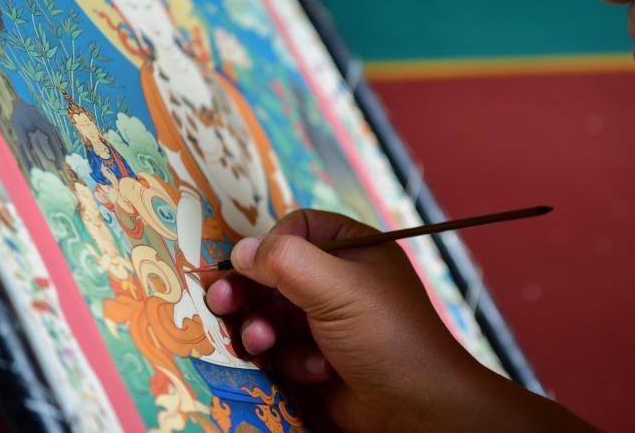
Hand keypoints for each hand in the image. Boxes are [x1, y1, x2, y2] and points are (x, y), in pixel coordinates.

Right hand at [205, 209, 593, 431]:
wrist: (413, 405)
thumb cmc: (386, 335)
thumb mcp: (338, 287)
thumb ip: (286, 261)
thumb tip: (240, 250)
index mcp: (354, 248)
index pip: (298, 228)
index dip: (269, 244)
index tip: (248, 264)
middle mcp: (339, 278)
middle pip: (275, 272)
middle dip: (250, 290)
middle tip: (221, 301)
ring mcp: (327, 318)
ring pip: (271, 313)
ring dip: (263, 328)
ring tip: (263, 341)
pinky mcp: (317, 354)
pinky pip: (282, 348)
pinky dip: (290, 358)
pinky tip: (315, 370)